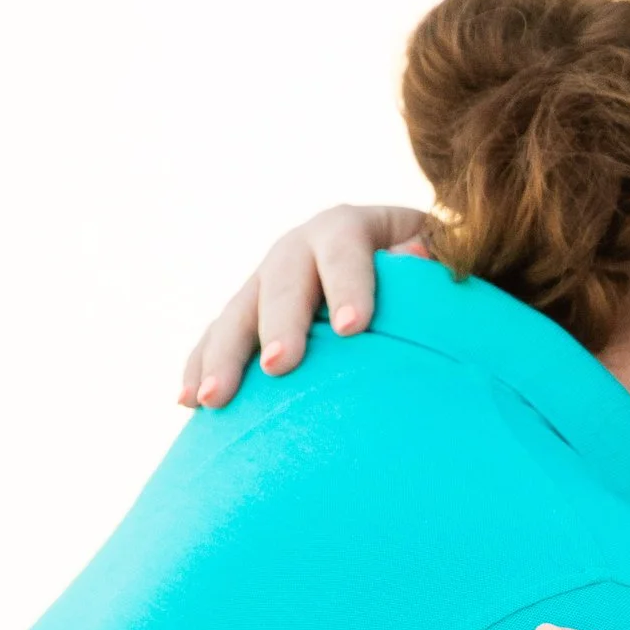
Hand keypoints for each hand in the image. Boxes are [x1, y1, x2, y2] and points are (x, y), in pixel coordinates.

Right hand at [178, 203, 428, 406]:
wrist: (400, 269)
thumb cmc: (430, 273)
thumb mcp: (440, 253)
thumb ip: (435, 255)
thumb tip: (417, 259)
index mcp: (350, 227)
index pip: (346, 248)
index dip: (349, 284)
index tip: (353, 328)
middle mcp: (299, 248)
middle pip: (282, 282)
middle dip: (279, 324)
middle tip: (282, 365)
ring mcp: (267, 281)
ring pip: (237, 313)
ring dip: (222, 356)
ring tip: (212, 400)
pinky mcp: (248, 314)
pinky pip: (217, 337)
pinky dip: (201, 366)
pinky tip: (189, 402)